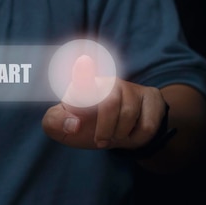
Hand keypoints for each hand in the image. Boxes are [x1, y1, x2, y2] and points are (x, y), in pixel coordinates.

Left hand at [42, 55, 166, 149]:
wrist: (115, 135)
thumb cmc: (84, 126)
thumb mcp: (61, 128)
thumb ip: (55, 123)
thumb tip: (74, 123)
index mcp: (82, 86)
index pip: (83, 76)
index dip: (84, 71)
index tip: (84, 62)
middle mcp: (107, 82)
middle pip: (110, 103)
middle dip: (105, 129)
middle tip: (100, 141)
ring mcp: (131, 88)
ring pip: (129, 114)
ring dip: (120, 134)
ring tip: (115, 136)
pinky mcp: (150, 97)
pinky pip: (147, 123)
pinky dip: (137, 137)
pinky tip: (131, 132)